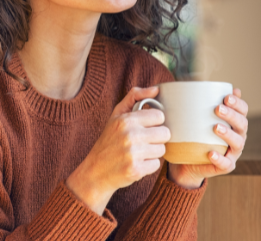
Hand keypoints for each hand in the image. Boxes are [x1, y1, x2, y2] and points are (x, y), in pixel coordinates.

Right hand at [67, 86, 170, 214]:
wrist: (95, 171)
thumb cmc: (108, 141)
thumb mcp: (116, 115)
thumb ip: (134, 97)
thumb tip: (156, 89)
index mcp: (126, 120)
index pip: (159, 116)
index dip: (154, 123)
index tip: (145, 127)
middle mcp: (130, 135)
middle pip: (165, 133)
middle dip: (156, 138)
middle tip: (143, 142)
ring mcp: (133, 154)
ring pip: (162, 150)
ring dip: (152, 152)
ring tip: (138, 153)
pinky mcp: (136, 170)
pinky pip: (156, 165)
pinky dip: (148, 166)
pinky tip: (136, 164)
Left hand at [167, 88, 248, 188]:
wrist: (187, 162)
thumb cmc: (193, 135)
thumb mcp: (195, 118)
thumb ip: (198, 103)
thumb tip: (192, 82)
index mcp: (234, 122)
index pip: (243, 110)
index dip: (238, 103)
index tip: (226, 97)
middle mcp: (237, 136)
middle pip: (242, 124)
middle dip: (232, 115)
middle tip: (217, 109)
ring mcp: (232, 152)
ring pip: (238, 143)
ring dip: (228, 134)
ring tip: (215, 127)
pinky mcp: (225, 166)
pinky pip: (226, 164)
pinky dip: (220, 158)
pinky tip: (211, 153)